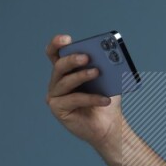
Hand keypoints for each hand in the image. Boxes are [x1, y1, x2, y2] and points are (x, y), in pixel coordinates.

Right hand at [45, 34, 122, 150]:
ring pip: (65, 82)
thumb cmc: (106, 100)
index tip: (67, 39)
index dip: (56, 44)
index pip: (55, 53)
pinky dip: (91, 98)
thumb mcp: (108, 81)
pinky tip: (105, 99)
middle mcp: (57, 81)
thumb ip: (105, 68)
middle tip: (87, 57)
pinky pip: (73, 100)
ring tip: (98, 72)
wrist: (110, 126)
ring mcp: (55, 95)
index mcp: (67, 70)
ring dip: (82, 76)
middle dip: (72, 59)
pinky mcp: (58, 109)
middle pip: (59, 66)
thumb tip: (108, 56)